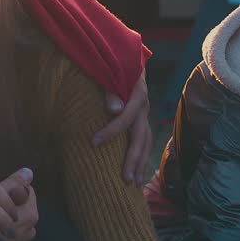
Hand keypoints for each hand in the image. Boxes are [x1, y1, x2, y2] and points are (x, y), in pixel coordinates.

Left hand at [95, 69, 152, 184]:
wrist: (128, 58)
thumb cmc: (114, 65)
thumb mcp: (111, 71)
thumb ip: (110, 89)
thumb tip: (112, 109)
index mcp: (137, 95)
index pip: (125, 118)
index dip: (111, 131)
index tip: (93, 143)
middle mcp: (144, 107)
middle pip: (141, 137)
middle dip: (133, 159)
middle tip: (125, 180)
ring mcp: (145, 114)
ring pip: (146, 142)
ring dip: (140, 163)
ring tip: (134, 183)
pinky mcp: (143, 118)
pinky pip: (144, 140)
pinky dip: (141, 156)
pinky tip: (138, 171)